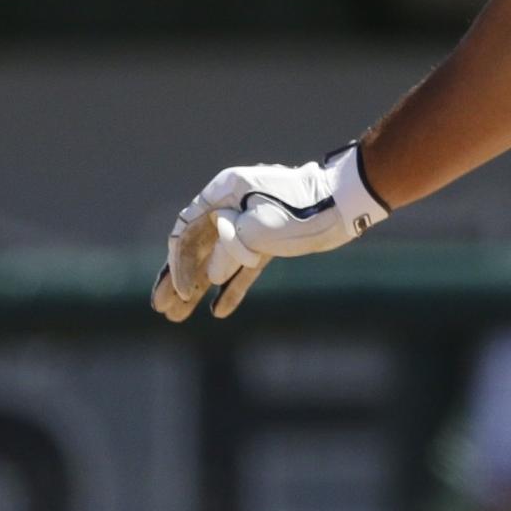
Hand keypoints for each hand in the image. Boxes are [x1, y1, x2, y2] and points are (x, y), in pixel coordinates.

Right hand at [153, 144, 387, 321]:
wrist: (346, 201)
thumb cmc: (302, 209)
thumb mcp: (257, 230)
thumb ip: (227, 250)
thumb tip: (210, 275)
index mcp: (223, 192)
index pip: (186, 231)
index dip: (178, 264)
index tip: (180, 292)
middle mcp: (231, 205)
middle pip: (197, 247)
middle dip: (180, 280)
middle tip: (163, 311)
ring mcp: (250, 222)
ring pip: (217, 258)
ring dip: (200, 287)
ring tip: (179, 317)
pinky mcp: (269, 239)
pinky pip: (243, 265)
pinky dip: (232, 286)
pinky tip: (218, 311)